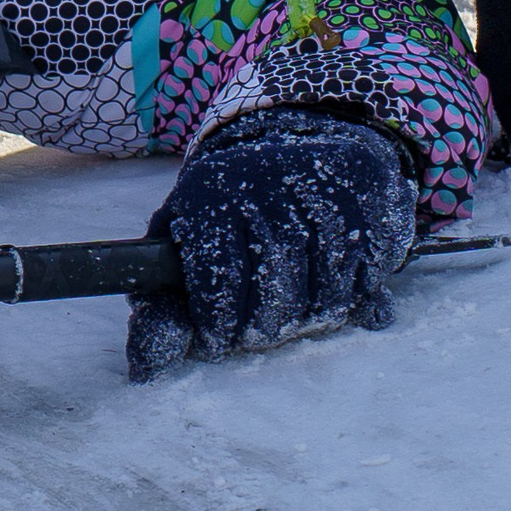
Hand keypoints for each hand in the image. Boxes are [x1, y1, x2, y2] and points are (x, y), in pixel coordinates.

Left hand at [127, 109, 417, 381]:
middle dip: (259, 328)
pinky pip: (360, 282)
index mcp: (211, 194)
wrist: (300, 140)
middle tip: (252, 336)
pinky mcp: (366, 210)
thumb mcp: (181, 233)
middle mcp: (267, 190)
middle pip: (273, 291)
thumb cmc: (226, 204)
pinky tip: (322, 297)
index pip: (218, 277)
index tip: (216, 343)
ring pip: (320, 294)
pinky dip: (345, 303)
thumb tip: (144, 369)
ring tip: (285, 319)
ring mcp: (321, 199)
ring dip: (303, 320)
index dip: (217, 324)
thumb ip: (159, 301)